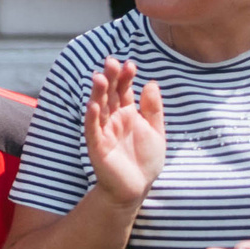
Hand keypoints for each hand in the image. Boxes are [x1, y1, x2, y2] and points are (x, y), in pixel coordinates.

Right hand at [82, 58, 165, 206]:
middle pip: (110, 94)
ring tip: (100, 77)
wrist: (136, 187)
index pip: (124, 90)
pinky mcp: (97, 146)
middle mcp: (113, 119)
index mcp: (128, 113)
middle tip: (111, 62)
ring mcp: (104, 131)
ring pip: (99, 108)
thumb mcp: (157, 131)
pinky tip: (94, 105)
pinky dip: (93, 117)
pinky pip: (93, 129)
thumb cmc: (145, 159)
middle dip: (110, 78)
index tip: (130, 64)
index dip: (126, 77)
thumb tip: (151, 82)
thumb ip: (153, 109)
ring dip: (98, 93)